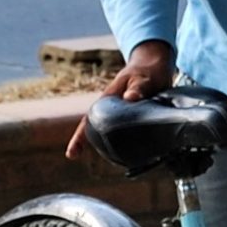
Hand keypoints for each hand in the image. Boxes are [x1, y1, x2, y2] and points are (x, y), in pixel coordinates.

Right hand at [67, 40, 176, 159]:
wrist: (155, 65)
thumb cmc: (147, 71)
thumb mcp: (144, 77)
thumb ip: (139, 88)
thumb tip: (130, 99)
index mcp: (109, 99)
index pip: (89, 120)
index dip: (80, 137)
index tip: (71, 154)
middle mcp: (112, 109)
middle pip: (97, 130)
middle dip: (91, 145)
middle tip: (84, 160)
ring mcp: (123, 114)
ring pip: (113, 133)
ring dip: (113, 147)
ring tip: (119, 161)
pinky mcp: (135, 118)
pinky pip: (129, 133)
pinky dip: (130, 143)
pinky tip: (138, 155)